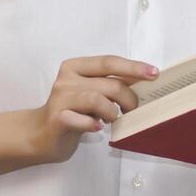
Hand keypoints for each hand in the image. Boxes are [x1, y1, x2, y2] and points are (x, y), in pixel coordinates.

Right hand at [27, 55, 155, 163]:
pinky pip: (81, 119)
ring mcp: (59, 99)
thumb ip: (110, 83)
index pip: (109, 62)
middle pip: (109, 84)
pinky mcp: (57, 119)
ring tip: (112, 119)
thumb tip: (143, 79)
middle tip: (132, 109)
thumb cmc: (73, 111)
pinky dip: (93, 124)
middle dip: (128, 98)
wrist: (41, 134)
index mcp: (75, 66)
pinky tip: (97, 127)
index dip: (133, 67)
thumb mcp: (91, 92)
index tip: (154, 73)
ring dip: (112, 112)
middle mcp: (66, 79)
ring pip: (97, 100)